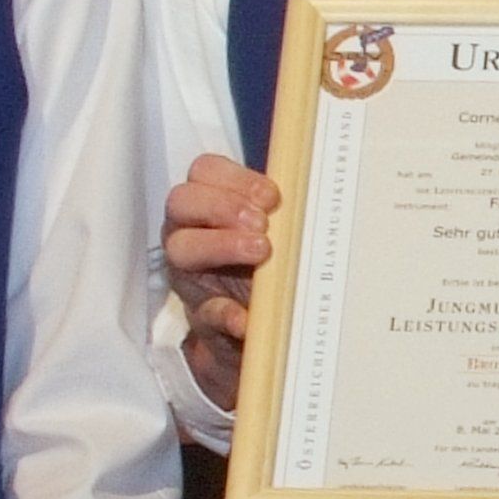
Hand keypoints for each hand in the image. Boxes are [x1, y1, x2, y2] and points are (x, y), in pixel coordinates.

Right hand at [165, 155, 280, 411]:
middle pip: (182, 201)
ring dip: (222, 245)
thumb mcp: (276, 234)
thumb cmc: (267, 266)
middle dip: (224, 207)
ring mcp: (189, 276)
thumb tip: (318, 194)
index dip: (236, 178)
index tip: (272, 197)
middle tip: (262, 225)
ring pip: (181, 248)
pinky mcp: (200, 318)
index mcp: (208, 206)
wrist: (259, 326)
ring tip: (262, 252)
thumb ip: (283, 213)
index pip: (204, 171)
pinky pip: (205, 312)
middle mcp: (188, 234)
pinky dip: (227, 313)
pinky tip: (247, 316)